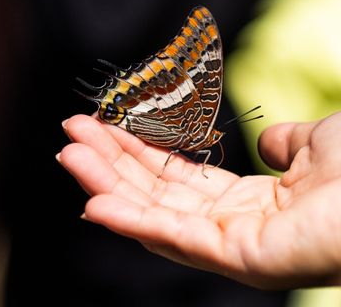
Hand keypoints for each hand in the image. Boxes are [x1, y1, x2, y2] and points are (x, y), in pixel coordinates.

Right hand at [57, 113, 340, 288]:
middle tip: (69, 134)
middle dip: (110, 164)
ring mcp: (236, 247)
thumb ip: (285, 143)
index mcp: (252, 201)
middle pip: (157, 195)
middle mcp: (237, 227)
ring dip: (108, 186)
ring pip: (156, 217)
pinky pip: (176, 240)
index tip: (101, 124)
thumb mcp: (318, 142)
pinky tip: (95, 202)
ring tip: (69, 156)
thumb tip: (269, 142)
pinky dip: (131, 221)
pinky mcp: (242, 259)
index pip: (177, 178)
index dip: (137, 151)